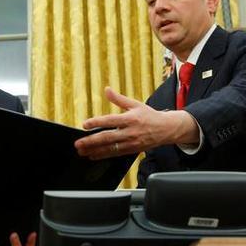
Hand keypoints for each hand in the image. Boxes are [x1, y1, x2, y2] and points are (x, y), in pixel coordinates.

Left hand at [74, 87, 198, 159]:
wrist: (167, 129)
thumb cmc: (149, 115)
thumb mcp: (135, 104)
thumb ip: (118, 99)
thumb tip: (106, 89)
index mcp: (130, 118)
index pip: (110, 121)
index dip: (96, 122)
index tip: (84, 124)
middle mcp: (130, 131)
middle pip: (107, 137)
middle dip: (91, 141)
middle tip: (78, 143)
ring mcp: (131, 142)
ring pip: (110, 148)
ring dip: (94, 151)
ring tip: (82, 151)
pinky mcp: (132, 150)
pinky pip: (115, 154)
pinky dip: (103, 156)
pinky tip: (93, 156)